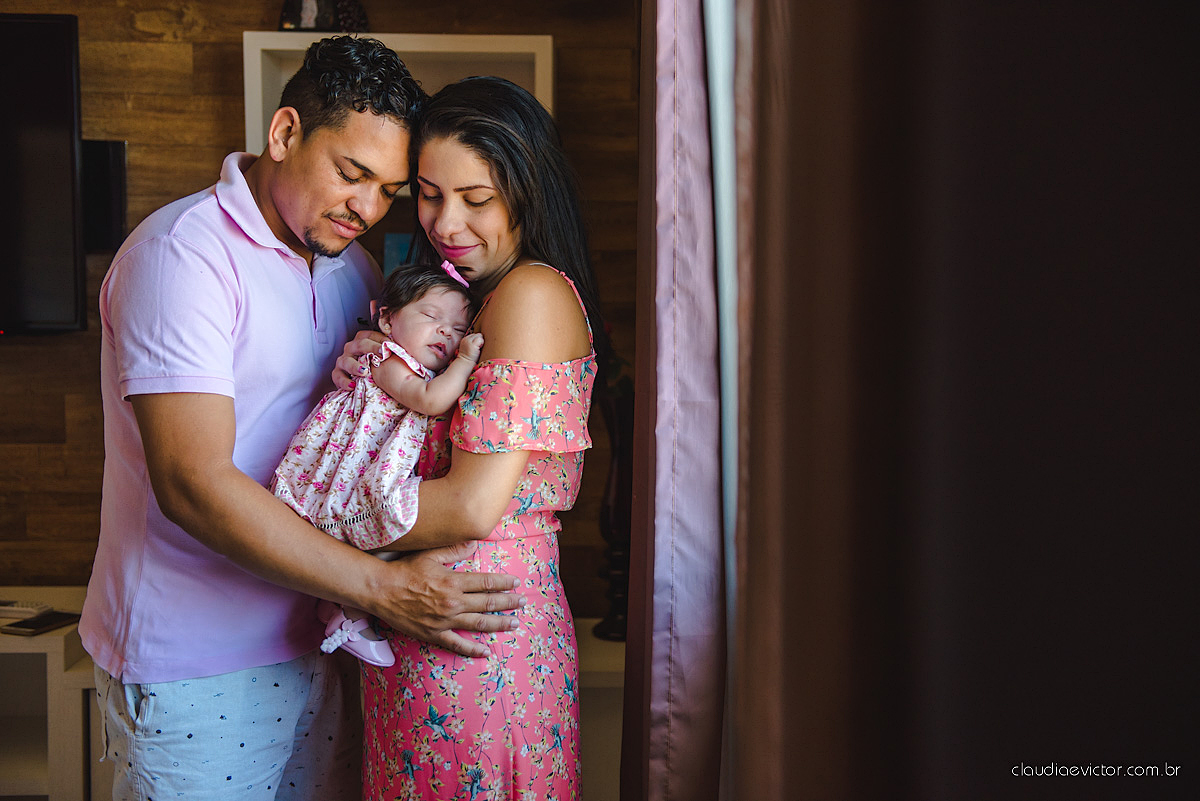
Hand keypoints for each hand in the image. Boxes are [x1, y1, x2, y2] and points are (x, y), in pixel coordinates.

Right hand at [332, 329, 386, 390]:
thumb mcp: (386, 357)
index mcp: (363, 341)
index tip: (391, 345)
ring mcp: (344, 361)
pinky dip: (344, 381)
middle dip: (370, 348)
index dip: (380, 339)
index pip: (370, 335)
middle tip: (382, 354)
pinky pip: (337, 376)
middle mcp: (352, 349)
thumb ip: (392, 349)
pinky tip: (352, 385)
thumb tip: (406, 344)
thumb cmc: (381, 367)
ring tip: (364, 372)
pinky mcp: (338, 374)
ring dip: (354, 366)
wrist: (371, 383)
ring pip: (345, 361)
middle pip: (359, 344)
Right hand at [373, 541, 524, 657]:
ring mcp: (444, 620)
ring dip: (499, 624)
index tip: (516, 583)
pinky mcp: (434, 634)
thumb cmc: (404, 570)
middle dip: (508, 603)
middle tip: (522, 603)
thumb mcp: (429, 555)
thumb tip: (474, 543)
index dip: (503, 583)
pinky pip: (457, 645)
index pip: (486, 582)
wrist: (380, 590)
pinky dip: (473, 649)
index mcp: (453, 581)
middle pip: (487, 603)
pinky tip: (487, 652)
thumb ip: (454, 550)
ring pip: (478, 624)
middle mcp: (453, 602)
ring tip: (514, 625)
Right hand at [457, 332, 484, 362]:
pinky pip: (480, 339)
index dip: (477, 339)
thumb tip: (481, 338)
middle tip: (478, 347)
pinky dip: (482, 343)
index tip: (477, 346)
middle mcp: (466, 339)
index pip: (474, 335)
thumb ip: (472, 342)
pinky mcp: (472, 345)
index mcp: (465, 339)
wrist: (465, 362)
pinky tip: (480, 348)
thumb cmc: (469, 357)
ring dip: (481, 341)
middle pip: (477, 334)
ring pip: (479, 336)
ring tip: (479, 348)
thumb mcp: (469, 347)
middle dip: (479, 339)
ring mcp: (469, 341)